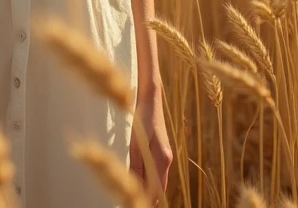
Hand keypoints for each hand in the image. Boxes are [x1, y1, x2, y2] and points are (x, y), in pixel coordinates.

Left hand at [129, 89, 172, 204]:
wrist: (151, 99)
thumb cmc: (142, 117)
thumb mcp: (136, 142)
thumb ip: (136, 165)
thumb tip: (134, 188)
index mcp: (162, 159)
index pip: (156, 190)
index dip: (146, 200)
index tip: (132, 204)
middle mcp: (167, 160)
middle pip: (159, 188)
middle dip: (148, 198)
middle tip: (130, 202)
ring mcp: (165, 156)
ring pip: (158, 181)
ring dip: (148, 189)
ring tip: (133, 196)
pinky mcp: (161, 152)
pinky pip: (156, 172)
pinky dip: (149, 180)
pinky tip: (140, 182)